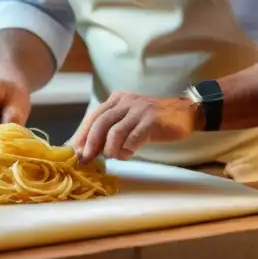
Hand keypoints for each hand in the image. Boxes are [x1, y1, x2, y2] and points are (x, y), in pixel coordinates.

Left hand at [69, 92, 202, 163]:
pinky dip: (127, 148)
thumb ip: (111, 130)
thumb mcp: (129, 120)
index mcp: (116, 100)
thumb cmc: (153, 121)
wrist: (184, 113)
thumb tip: (89, 149)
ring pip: (115, 130)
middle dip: (90, 142)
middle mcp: (125, 101)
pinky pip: (134, 136)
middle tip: (85, 158)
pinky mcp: (152, 120)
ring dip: (109, 148)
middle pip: (100, 122)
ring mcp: (139, 110)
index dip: (81, 134)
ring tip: (112, 157)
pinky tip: (127, 154)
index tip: (72, 151)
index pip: (93, 116)